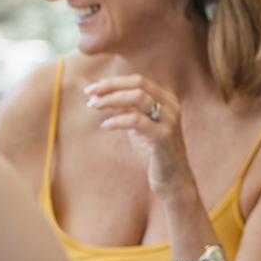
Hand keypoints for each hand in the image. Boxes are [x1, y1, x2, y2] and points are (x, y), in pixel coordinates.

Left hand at [85, 73, 195, 202]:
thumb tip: (102, 95)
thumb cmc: (154, 153)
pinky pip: (136, 121)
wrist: (172, 180)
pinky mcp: (164, 136)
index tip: (92, 88)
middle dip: (110, 86)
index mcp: (167, 100)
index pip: (138, 80)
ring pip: (138, 97)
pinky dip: (117, 120)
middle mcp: (172, 106)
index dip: (113, 82)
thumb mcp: (138, 127)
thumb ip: (126, 110)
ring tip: (93, 105)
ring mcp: (170, 120)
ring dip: (111, 99)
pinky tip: (105, 125)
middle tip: (89, 93)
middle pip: (138, 83)